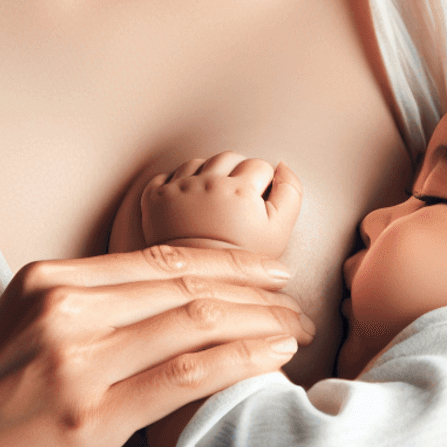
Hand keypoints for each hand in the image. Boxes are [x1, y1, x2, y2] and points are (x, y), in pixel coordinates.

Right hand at [0, 247, 313, 446]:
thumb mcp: (21, 332)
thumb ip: (84, 306)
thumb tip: (164, 298)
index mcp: (47, 278)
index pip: (158, 258)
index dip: (224, 259)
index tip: (268, 266)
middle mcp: (63, 306)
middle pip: (184, 284)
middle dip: (254, 287)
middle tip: (298, 294)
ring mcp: (74, 359)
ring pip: (193, 322)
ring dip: (258, 320)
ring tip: (296, 325)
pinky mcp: (86, 417)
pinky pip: (183, 375)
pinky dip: (237, 358)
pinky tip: (271, 354)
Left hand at [142, 152, 303, 258]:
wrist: (200, 288)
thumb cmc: (244, 264)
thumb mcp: (280, 232)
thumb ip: (291, 192)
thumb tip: (283, 165)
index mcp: (240, 191)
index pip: (259, 166)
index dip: (263, 185)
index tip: (257, 206)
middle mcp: (207, 183)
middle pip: (229, 158)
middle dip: (236, 173)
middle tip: (236, 202)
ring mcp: (178, 189)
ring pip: (198, 163)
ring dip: (207, 175)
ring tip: (212, 203)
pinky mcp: (155, 198)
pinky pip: (168, 175)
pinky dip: (177, 183)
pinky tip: (188, 204)